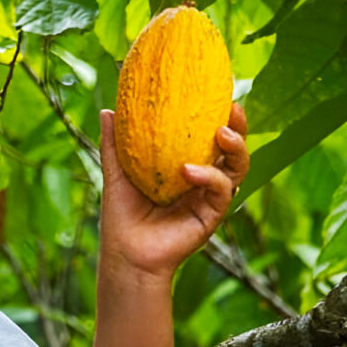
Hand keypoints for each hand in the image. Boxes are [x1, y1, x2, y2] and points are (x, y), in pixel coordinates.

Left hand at [98, 103, 248, 279]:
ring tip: (221, 133)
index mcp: (188, 167)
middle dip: (239, 127)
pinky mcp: (212, 215)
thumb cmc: (121, 216)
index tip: (219, 94)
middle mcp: (204, 180)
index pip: (211, 137)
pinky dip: (209, 177)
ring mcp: (210, 198)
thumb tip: (107, 111)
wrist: (125, 252)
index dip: (220, 116)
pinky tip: (188, 171)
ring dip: (236, 147)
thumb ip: (114, 144)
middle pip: (234, 149)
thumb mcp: (117, 173)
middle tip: (232, 108)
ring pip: (238, 168)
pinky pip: (222, 191)